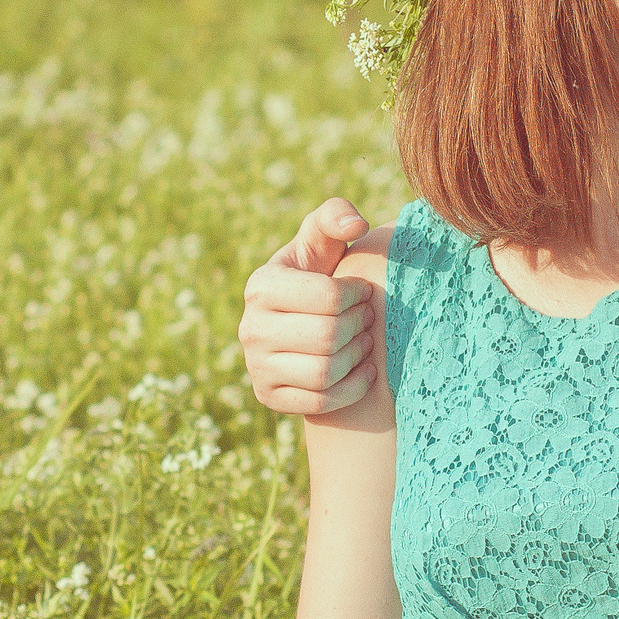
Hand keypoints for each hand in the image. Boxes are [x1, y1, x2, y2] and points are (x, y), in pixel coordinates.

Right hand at [240, 197, 373, 414]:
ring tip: (365, 342)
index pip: (327, 296)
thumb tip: (358, 225)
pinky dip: (351, 389)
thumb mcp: (321, 239)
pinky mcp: (268, 396)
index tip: (364, 291)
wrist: (300, 322)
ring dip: (357, 357)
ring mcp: (255, 366)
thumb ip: (335, 216)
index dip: (358, 294)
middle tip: (369, 318)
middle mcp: (249, 328)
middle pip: (327, 337)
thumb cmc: (318, 273)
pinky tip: (364, 371)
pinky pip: (319, 402)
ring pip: (323, 372)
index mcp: (261, 286)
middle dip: (359, 326)